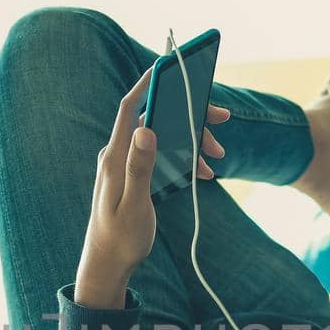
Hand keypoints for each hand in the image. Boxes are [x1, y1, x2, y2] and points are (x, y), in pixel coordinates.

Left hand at [74, 69, 232, 308]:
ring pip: (164, 137)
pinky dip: (184, 159)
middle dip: (189, 115)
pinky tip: (204, 173)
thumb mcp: (132, 207)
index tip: (170, 64)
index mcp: (114, 157)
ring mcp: (127, 164)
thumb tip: (146, 128)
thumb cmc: (119, 241)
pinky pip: (163, 156)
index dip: (150, 82)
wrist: (107, 265)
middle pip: (155, 119)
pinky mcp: (135, 175)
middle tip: (222, 119)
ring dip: (192, 141)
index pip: (131, 108)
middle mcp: (118, 154)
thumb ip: (139, 168)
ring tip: (217, 157)